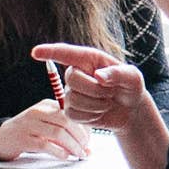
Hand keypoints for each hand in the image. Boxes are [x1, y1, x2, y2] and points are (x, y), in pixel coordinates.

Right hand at [0, 100, 86, 161]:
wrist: (1, 137)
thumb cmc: (28, 131)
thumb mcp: (45, 123)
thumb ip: (63, 129)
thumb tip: (86, 142)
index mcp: (46, 105)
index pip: (70, 112)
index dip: (83, 127)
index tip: (89, 139)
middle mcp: (38, 113)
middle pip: (66, 121)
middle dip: (80, 137)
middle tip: (86, 148)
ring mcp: (29, 126)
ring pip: (58, 133)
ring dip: (72, 146)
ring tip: (79, 154)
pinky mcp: (24, 140)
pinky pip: (46, 145)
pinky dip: (59, 152)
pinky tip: (65, 156)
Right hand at [33, 42, 147, 131]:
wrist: (130, 110)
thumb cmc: (130, 88)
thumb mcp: (132, 77)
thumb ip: (118, 73)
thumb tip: (98, 76)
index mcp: (89, 59)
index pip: (66, 53)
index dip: (50, 52)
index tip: (36, 53)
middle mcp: (77, 73)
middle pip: (71, 78)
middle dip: (94, 89)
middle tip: (110, 93)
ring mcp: (72, 92)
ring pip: (74, 99)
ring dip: (96, 104)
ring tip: (107, 102)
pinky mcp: (71, 110)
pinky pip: (74, 114)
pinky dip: (91, 116)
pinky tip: (100, 112)